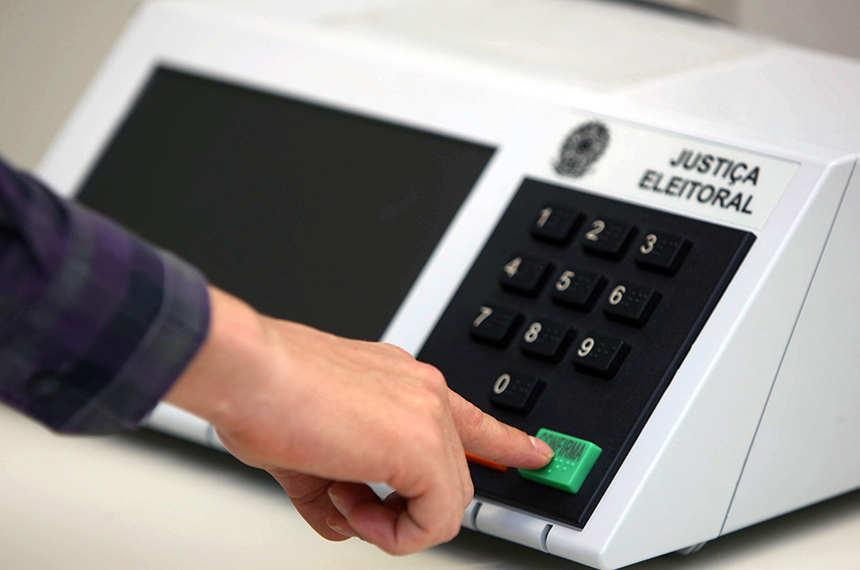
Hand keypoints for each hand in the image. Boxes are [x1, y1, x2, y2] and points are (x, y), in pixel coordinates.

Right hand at [166, 287, 552, 554]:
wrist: (246, 371)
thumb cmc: (265, 391)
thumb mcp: (305, 449)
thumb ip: (332, 491)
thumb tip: (342, 523)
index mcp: (402, 381)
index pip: (472, 418)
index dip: (508, 442)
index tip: (535, 453)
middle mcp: (423, 392)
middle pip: (451, 477)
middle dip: (405, 508)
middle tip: (352, 505)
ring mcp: (427, 414)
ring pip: (448, 500)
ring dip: (394, 522)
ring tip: (346, 504)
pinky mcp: (421, 446)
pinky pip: (435, 519)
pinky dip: (396, 534)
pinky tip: (355, 512)